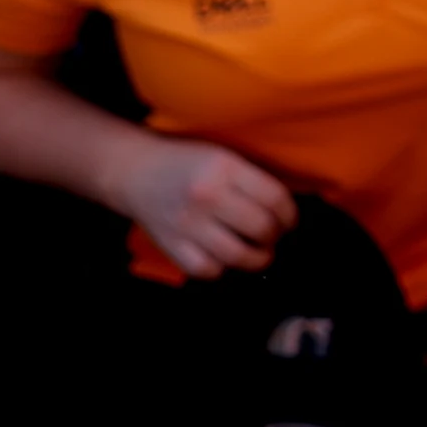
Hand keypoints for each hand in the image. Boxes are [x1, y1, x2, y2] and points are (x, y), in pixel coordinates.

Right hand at [109, 136, 296, 278]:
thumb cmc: (188, 163)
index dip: (290, 215)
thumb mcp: (224, 157)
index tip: (289, 221)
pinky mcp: (171, 245)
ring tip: (259, 252)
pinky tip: (225, 258)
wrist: (137, 172)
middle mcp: (206, 196)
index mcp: (224, 168)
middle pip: (261, 228)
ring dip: (257, 259)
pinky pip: (206, 269)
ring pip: (237, 255)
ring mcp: (187, 224)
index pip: (275, 198)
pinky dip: (221, 268)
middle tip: (273, 236)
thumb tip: (286, 211)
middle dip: (275, 236)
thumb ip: (252, 180)